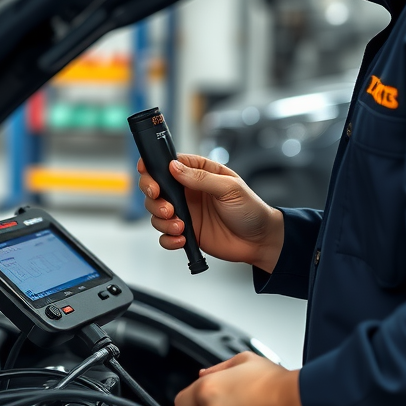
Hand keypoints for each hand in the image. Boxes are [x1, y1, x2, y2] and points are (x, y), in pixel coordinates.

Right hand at [137, 154, 284, 272]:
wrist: (260, 240)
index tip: (146, 171)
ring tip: (180, 225)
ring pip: (156, 213)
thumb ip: (201, 178)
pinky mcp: (186, 233)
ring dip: (162, 220)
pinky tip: (181, 239)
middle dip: (153, 196)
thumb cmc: (251, 209)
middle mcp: (188, 192)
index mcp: (198, 173)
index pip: (168, 164)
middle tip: (165, 206)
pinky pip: (165, 236)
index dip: (153, 167)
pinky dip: (168, 239)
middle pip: (155, 188)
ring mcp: (185, 212)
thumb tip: (174, 168)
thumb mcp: (229, 188)